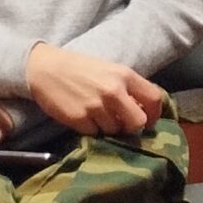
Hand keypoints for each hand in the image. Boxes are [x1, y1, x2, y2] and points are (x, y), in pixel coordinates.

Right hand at [25, 44, 164, 134]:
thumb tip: (143, 110)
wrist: (46, 69)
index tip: (150, 120)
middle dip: (132, 126)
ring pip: (115, 130)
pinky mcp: (78, 118)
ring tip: (98, 117)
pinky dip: (92, 130)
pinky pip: (94, 133)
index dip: (155, 113)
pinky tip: (85, 118)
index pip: (154, 98)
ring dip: (109, 128)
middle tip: (123, 124)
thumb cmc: (82, 69)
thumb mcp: (111, 71)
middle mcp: (113, 90)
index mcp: (125, 75)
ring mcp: (95, 106)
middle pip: (138, 121)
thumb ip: (128, 88)